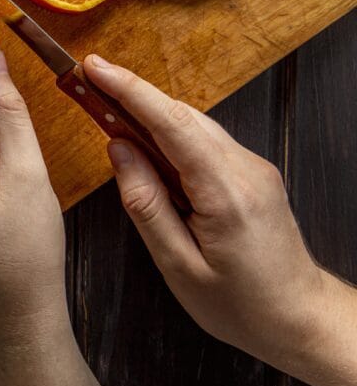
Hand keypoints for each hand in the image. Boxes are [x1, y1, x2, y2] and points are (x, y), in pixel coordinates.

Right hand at [84, 54, 356, 385]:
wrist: (299, 318)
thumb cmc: (240, 305)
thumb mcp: (179, 265)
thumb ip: (145, 204)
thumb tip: (118, 149)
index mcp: (226, 193)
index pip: (171, 124)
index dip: (129, 90)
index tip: (95, 67)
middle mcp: (245, 169)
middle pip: (180, 116)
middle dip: (131, 95)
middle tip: (87, 84)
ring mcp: (252, 168)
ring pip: (192, 125)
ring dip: (148, 114)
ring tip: (105, 112)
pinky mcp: (251, 173)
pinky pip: (203, 141)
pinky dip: (168, 135)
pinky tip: (144, 146)